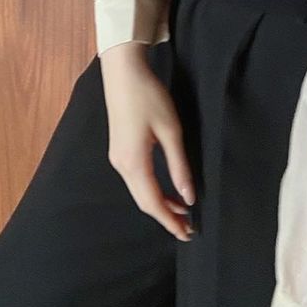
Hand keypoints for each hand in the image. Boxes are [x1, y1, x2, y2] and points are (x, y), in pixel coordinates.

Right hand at [100, 41, 195, 241]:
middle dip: (166, 217)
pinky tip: (166, 188)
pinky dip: (152, 189)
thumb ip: (180, 166)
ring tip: (183, 210)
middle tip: (188, 228)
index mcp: (134, 163)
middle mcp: (121, 166)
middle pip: (144, 202)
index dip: (171, 221)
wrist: (123, 72)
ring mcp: (117, 158)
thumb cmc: (148, 97)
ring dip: (159, 203)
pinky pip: (136, 179)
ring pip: (139, 191)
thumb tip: (189, 198)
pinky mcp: (119, 149)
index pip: (153, 203)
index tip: (188, 234)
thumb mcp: (171, 131)